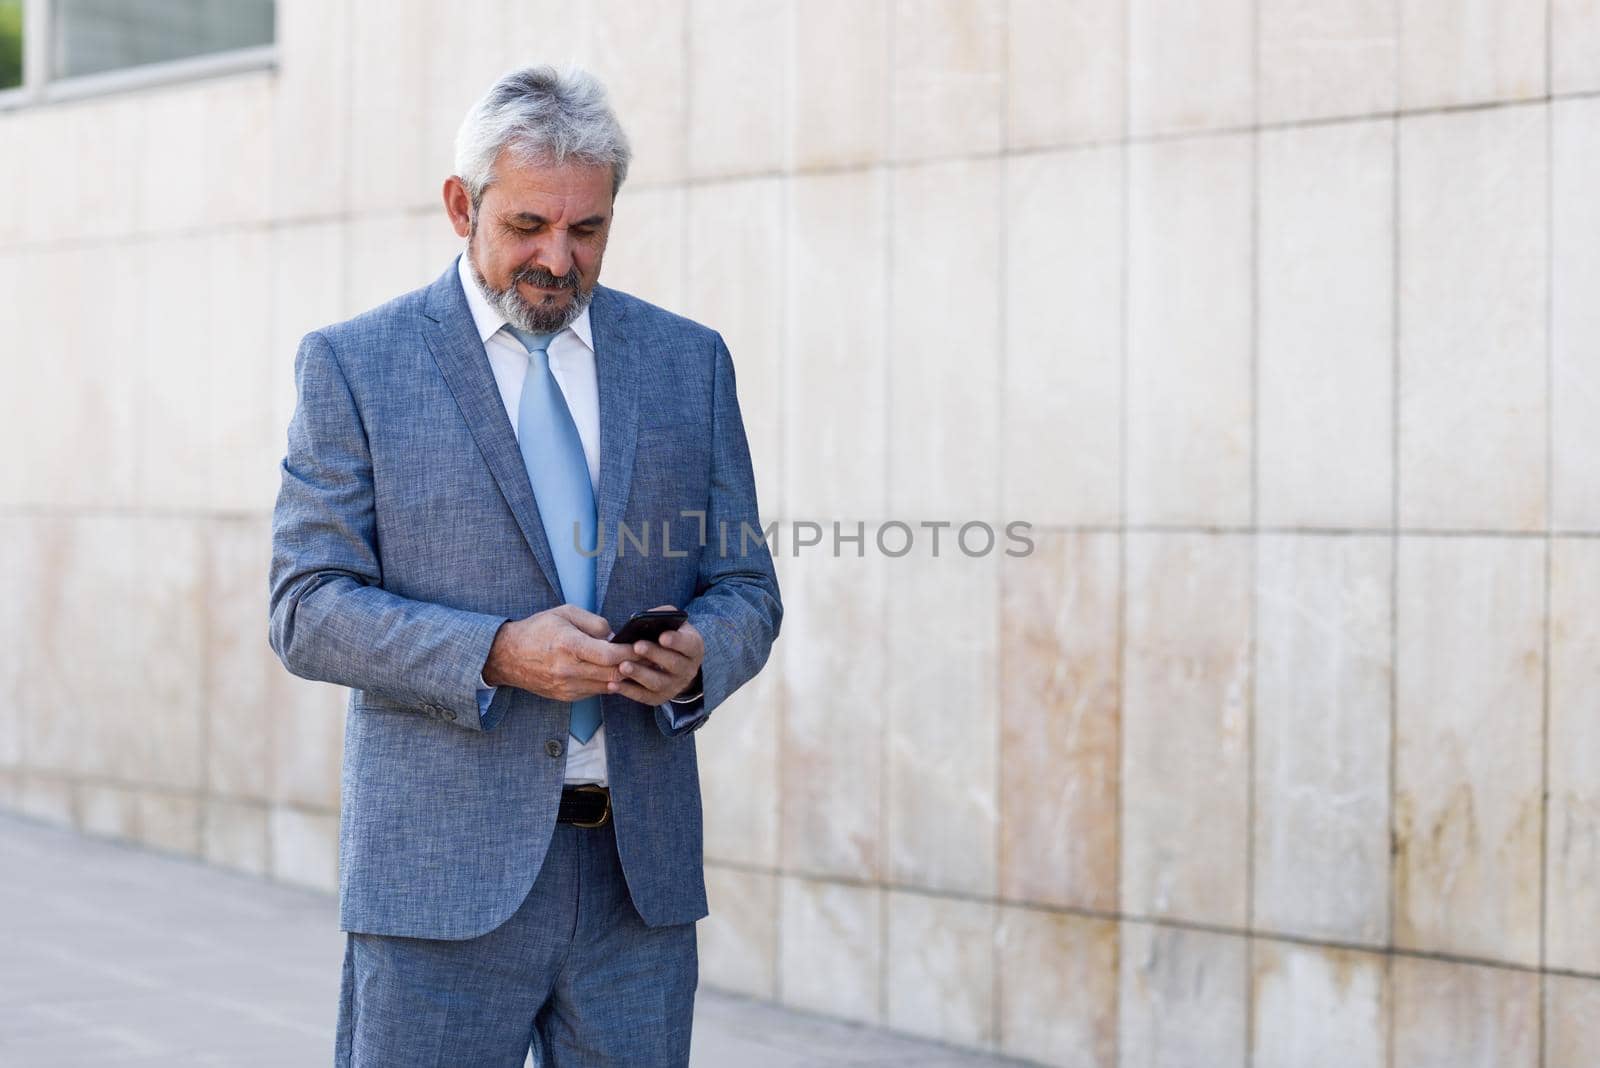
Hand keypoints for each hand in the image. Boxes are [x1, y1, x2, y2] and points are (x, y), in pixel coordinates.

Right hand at [481, 605, 634, 701]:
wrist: (508, 656)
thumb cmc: (538, 630)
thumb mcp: (566, 613)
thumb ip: (594, 623)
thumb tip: (616, 637)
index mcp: (568, 645)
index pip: (609, 655)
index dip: (631, 652)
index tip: (644, 646)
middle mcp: (568, 670)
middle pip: (612, 674)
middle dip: (633, 665)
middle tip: (648, 656)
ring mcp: (567, 686)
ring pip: (607, 686)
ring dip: (622, 676)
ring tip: (634, 664)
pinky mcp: (566, 696)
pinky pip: (595, 691)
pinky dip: (606, 682)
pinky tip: (611, 671)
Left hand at [609, 604, 704, 705]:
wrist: (677, 667)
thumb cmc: (671, 638)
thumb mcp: (674, 624)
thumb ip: (663, 616)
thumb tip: (645, 617)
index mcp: (693, 649)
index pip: (689, 645)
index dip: (676, 641)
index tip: (662, 636)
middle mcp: (687, 670)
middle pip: (673, 664)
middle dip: (654, 655)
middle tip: (637, 646)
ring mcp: (673, 686)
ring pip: (657, 683)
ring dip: (639, 674)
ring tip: (622, 666)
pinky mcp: (658, 698)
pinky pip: (642, 696)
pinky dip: (627, 690)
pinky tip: (612, 684)